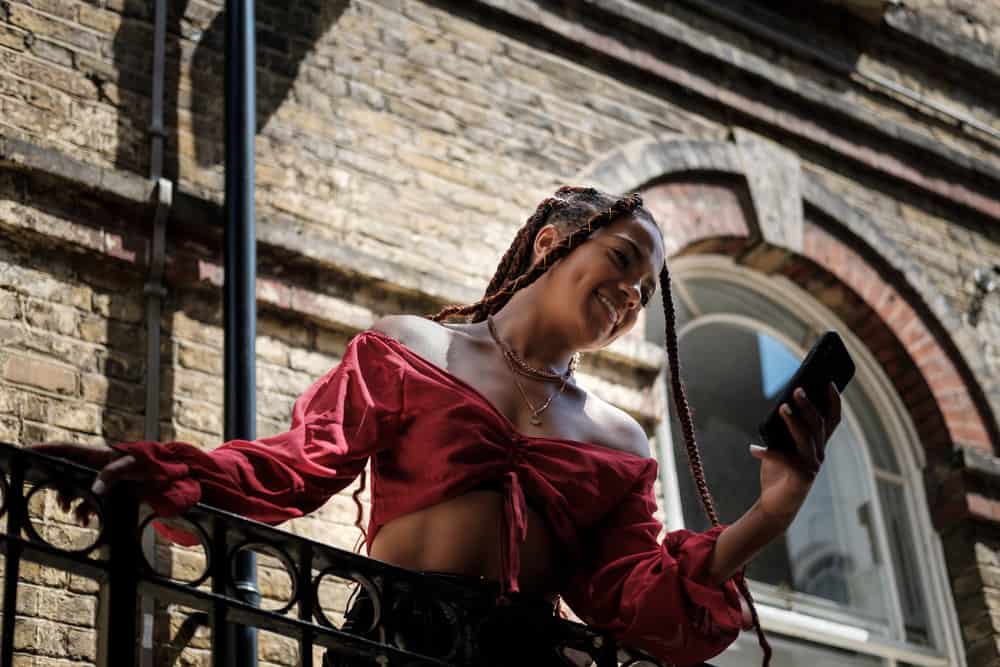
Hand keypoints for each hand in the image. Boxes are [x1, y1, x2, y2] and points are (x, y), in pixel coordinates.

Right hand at [28, 442, 140, 523]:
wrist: (166, 476)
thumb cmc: (149, 463)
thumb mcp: (131, 465)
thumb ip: (112, 474)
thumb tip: (95, 489)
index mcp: (96, 454)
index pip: (65, 449)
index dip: (45, 449)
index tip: (27, 450)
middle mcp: (93, 465)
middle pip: (65, 474)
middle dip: (59, 487)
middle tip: (61, 502)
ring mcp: (99, 478)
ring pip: (75, 490)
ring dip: (72, 503)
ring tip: (74, 514)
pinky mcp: (107, 491)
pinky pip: (88, 501)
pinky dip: (85, 511)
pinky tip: (86, 520)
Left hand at [749, 382, 841, 521]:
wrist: (776, 505)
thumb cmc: (779, 471)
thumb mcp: (782, 446)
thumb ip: (784, 430)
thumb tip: (781, 407)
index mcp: (818, 444)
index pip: (832, 419)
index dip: (833, 401)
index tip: (829, 381)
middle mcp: (820, 454)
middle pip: (818, 425)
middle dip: (808, 405)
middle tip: (797, 389)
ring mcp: (813, 466)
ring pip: (806, 439)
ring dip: (793, 422)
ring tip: (781, 408)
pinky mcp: (802, 479)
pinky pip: (785, 460)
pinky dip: (768, 453)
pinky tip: (753, 449)